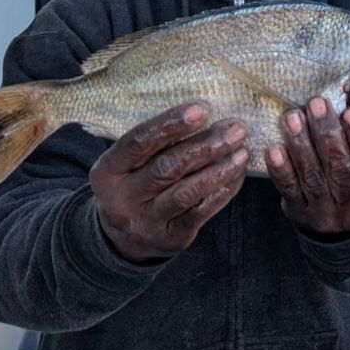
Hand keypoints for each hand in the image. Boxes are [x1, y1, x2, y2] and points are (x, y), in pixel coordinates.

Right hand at [90, 103, 248, 262]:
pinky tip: (236, 174)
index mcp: (107, 172)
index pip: (138, 142)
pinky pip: (200, 213)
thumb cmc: (134, 184)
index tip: (202, 109)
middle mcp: (121, 200)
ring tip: (242, 151)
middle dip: (205, 145)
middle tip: (235, 129)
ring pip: (186, 193)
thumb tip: (204, 112)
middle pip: (166, 168)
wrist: (122, 239)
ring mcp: (145, 223)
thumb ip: (155, 142)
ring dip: (219, 169)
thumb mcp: (128, 164)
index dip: (170, 124)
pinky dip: (222, 191)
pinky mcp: (170, 240)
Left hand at [266, 98, 349, 236]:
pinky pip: (289, 189)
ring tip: (293, 117)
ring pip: (313, 176)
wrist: (340, 221)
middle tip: (317, 104)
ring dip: (301, 143)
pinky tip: (275, 148)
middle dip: (327, 133)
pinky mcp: (299, 212)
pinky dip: (281, 168)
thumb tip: (346, 97)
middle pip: (341, 167)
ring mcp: (325, 212)